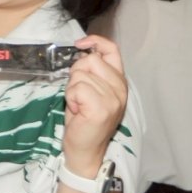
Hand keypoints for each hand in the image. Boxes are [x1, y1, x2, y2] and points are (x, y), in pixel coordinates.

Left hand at [61, 35, 128, 173]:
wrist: (85, 150)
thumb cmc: (84, 121)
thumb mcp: (91, 91)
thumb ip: (91, 73)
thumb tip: (83, 52)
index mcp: (119, 82)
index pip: (113, 50)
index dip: (96, 42)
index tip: (80, 44)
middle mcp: (120, 89)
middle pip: (90, 60)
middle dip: (76, 74)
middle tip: (78, 94)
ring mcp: (113, 99)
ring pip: (80, 76)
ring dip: (72, 90)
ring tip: (79, 105)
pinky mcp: (102, 108)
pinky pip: (77, 88)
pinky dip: (71, 98)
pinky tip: (77, 110)